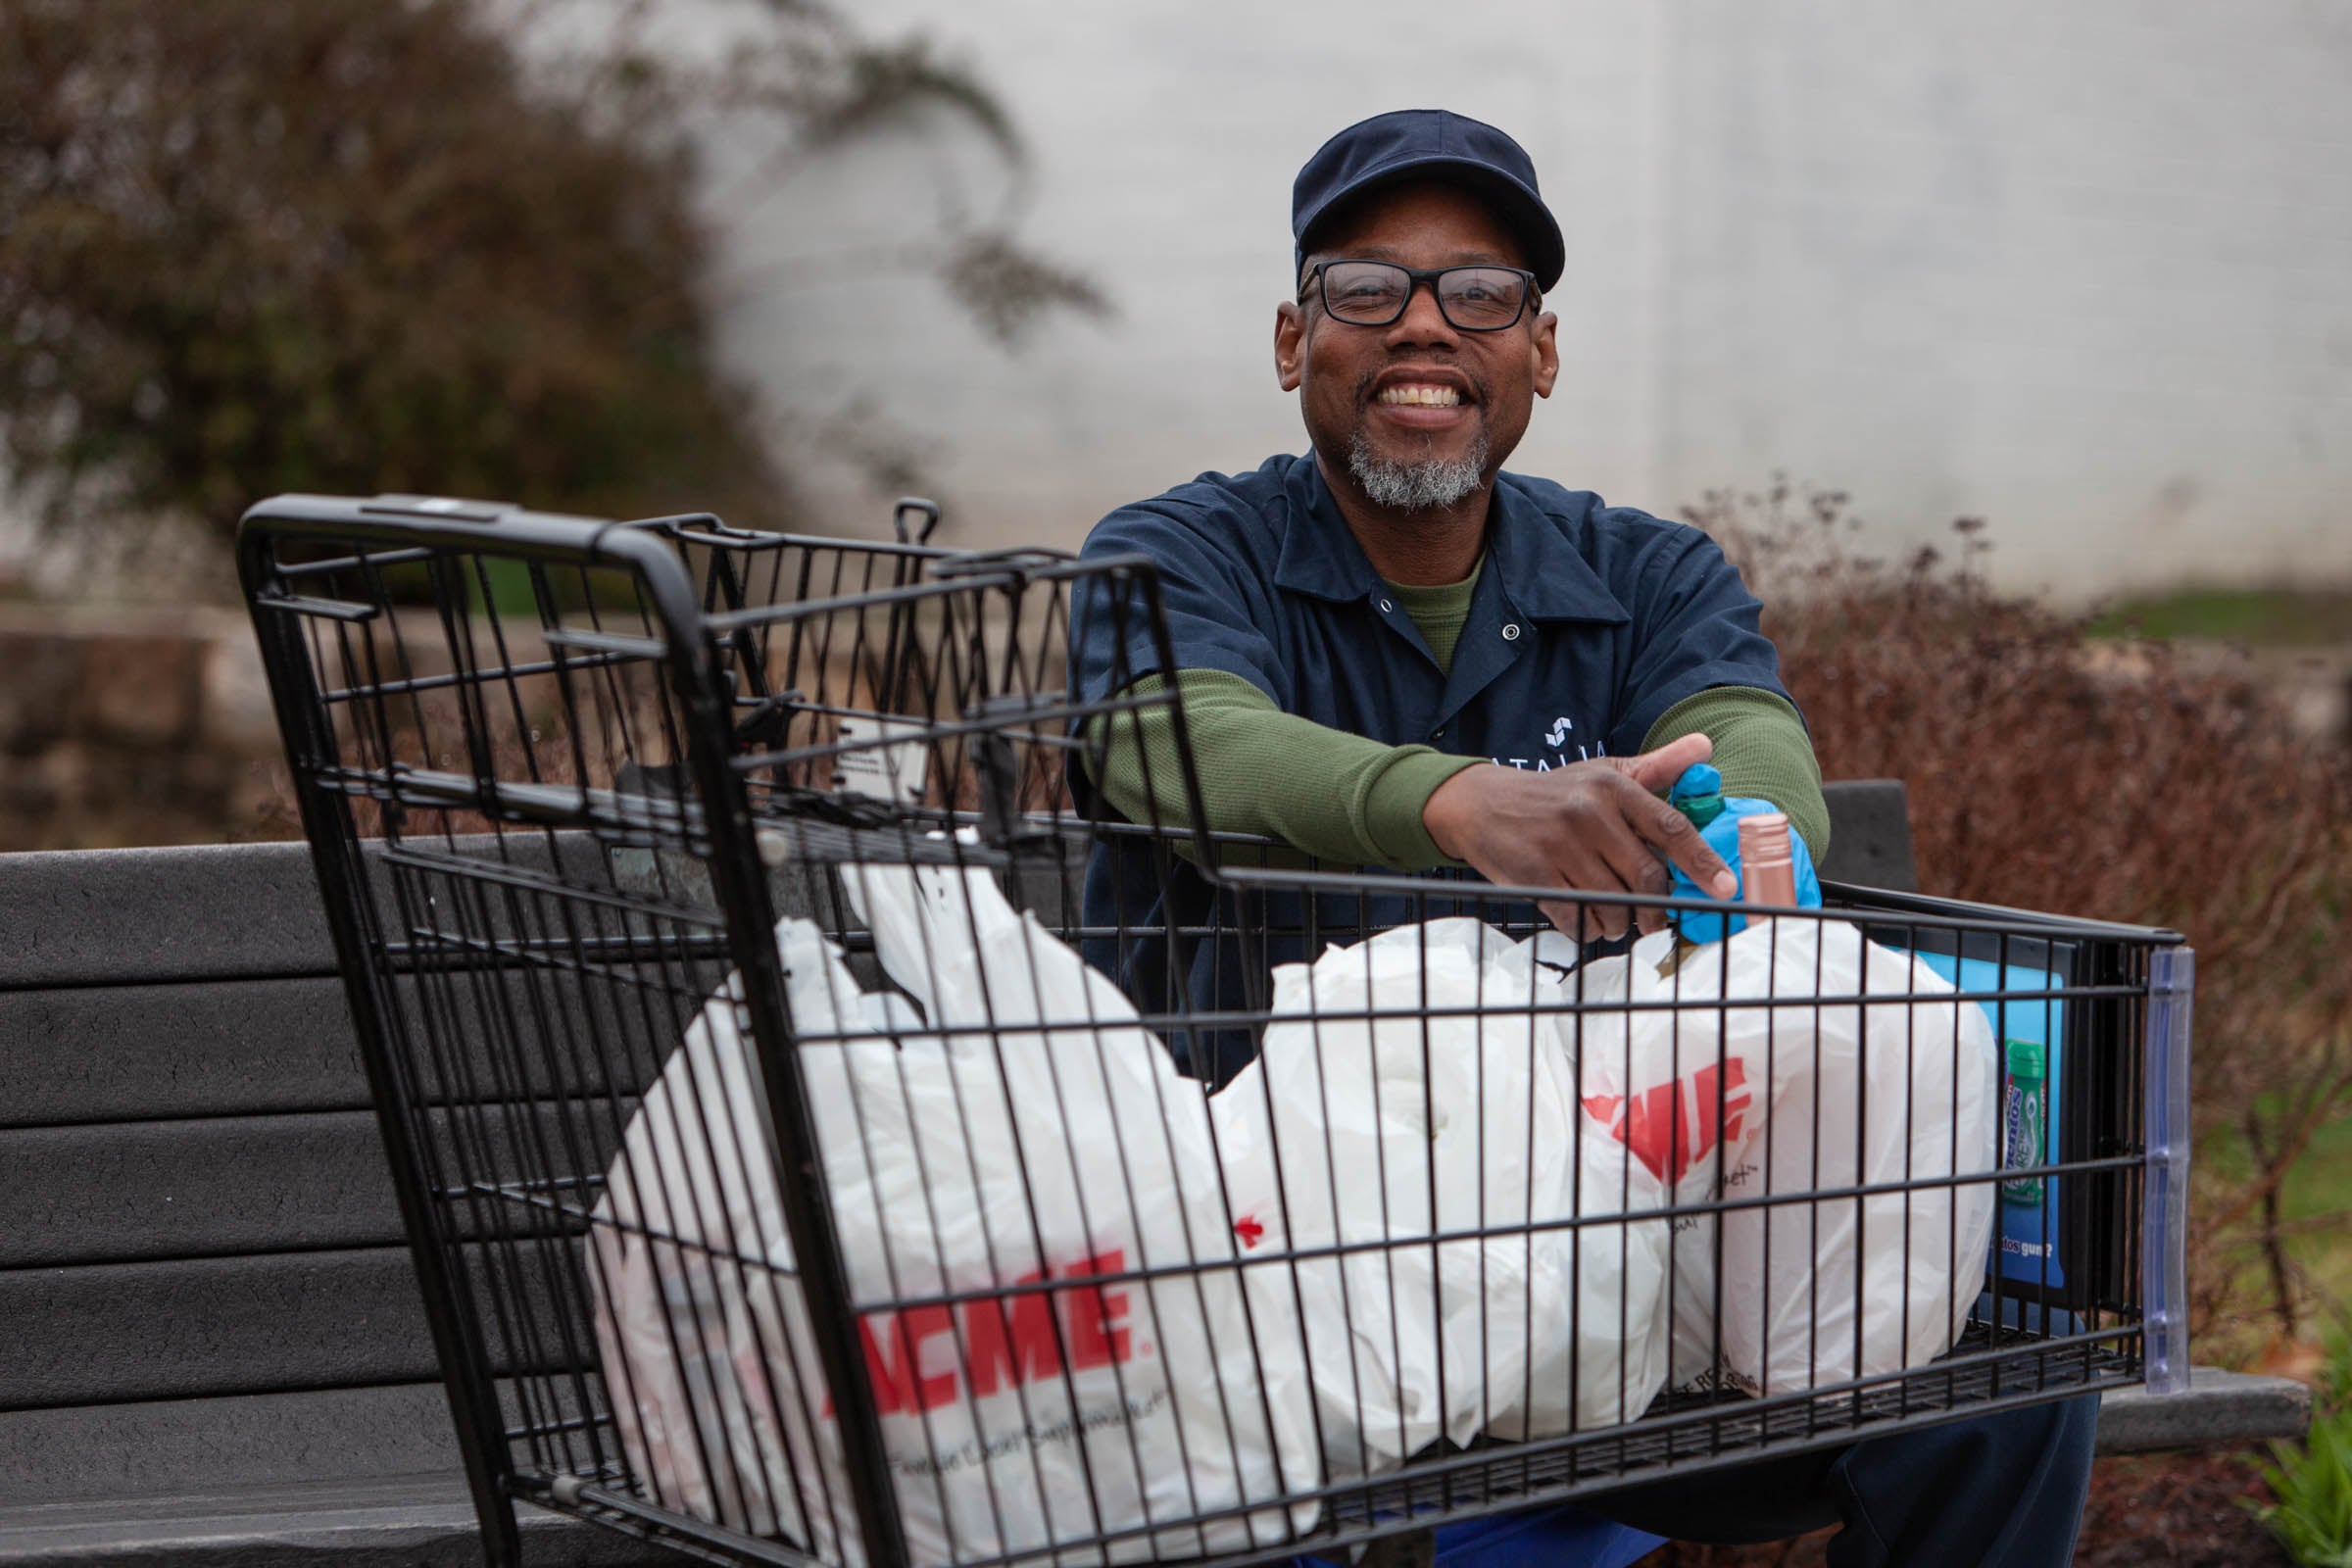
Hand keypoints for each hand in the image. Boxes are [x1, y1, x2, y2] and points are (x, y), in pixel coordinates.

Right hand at [1421, 733, 1737, 939]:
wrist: (1478, 804)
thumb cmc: (1554, 794)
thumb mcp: (1602, 772)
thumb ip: (1656, 767)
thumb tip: (1704, 746)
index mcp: (1612, 787)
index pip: (1670, 827)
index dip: (1702, 862)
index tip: (1726, 889)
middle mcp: (1588, 813)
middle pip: (1646, 875)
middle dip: (1657, 908)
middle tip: (1654, 920)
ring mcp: (1559, 846)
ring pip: (1614, 903)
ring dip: (1621, 922)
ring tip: (1615, 919)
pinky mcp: (1534, 875)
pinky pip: (1577, 917)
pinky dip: (1587, 928)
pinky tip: (1585, 919)